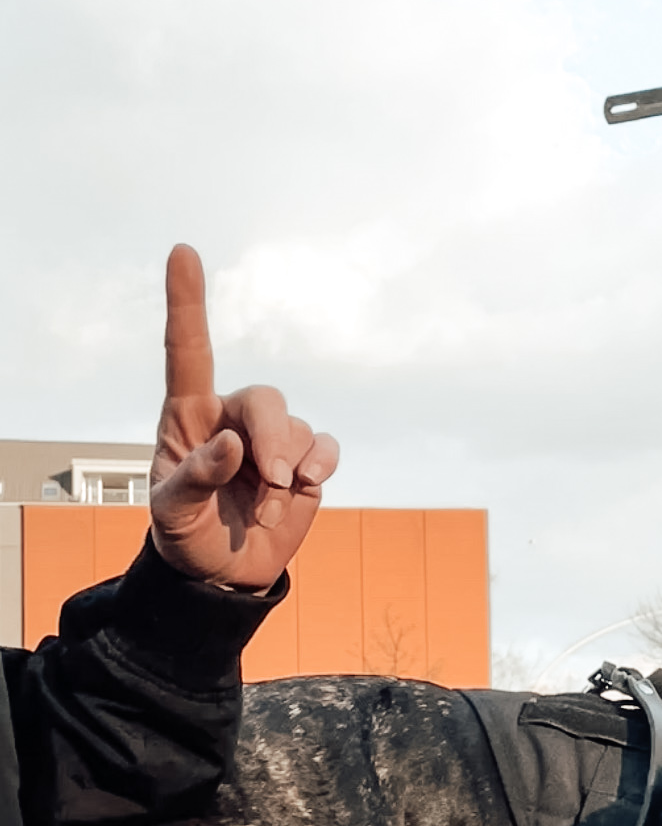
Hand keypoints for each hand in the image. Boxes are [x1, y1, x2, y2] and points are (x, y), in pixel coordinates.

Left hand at [148, 245, 339, 590]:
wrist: (224, 574)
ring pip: (296, 426)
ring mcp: (271, 440)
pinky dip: (321, 464)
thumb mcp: (172, 515)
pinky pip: (324, 445)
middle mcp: (231, 418)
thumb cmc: (185, 536)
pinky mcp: (304, 462)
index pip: (187, 351)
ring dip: (289, 467)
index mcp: (187, 418)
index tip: (183, 252)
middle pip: (264, 398)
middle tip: (270, 476)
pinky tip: (306, 484)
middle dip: (272, 437)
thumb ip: (194, 478)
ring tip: (268, 505)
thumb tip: (231, 443)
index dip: (187, 302)